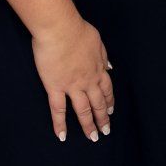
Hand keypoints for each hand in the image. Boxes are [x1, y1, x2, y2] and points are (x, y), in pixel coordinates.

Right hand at [31, 14, 113, 142]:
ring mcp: (72, 86)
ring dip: (88, 125)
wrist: (60, 28)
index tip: (110, 110)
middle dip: (102, 118)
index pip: (107, 89)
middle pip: (98, 103)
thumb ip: (103, 56)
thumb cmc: (77, 29)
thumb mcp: (97, 41)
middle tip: (106, 130)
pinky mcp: (55, 87)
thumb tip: (109, 67)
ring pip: (83, 110)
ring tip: (93, 138)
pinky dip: (60, 124)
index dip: (109, 101)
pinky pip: (58, 109)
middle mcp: (88, 81)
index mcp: (98, 68)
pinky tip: (62, 136)